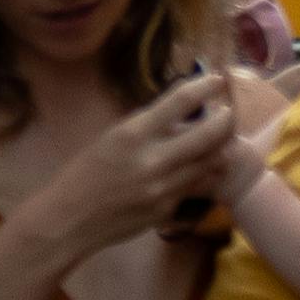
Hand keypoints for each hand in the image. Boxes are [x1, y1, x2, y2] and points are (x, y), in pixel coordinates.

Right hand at [41, 64, 233, 254]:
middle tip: (229, 111)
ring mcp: (163, 189)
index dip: (205, 86)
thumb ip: (148, 125)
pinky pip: (196, 188)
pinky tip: (206, 168)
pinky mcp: (167, 211)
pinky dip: (204, 174)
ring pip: (211, 164)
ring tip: (226, 139)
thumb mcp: (113, 137)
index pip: (180, 101)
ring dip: (222, 148)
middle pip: (209, 134)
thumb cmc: (86, 172)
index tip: (217, 80)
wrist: (70, 219)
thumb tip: (181, 109)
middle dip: (226, 119)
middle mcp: (153, 160)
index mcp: (134, 134)